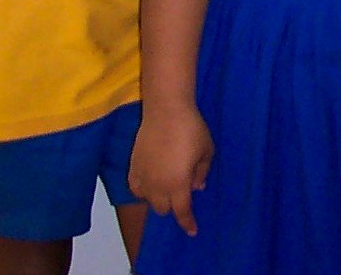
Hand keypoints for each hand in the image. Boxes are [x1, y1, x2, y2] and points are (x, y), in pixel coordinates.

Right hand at [128, 106, 213, 235]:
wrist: (166, 109)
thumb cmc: (191, 128)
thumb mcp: (206, 150)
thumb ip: (202, 171)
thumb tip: (197, 187)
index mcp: (178, 185)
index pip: (182, 212)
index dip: (188, 223)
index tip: (192, 231)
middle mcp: (158, 186)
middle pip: (164, 209)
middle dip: (174, 206)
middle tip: (181, 192)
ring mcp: (144, 177)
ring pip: (149, 201)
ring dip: (159, 198)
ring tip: (166, 185)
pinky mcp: (133, 166)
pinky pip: (136, 188)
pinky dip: (143, 190)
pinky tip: (150, 181)